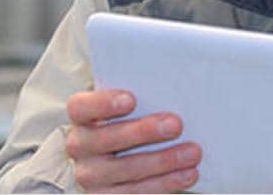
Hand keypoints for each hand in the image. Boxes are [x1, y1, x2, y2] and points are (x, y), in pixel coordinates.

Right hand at [64, 89, 201, 192]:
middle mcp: (80, 147)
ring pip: (125, 170)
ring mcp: (91, 176)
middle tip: (176, 125)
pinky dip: (165, 183)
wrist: (128, 160)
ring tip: (193, 152)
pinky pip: (136, 193)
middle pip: (105, 139)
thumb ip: (146, 98)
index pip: (80, 107)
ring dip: (163, 161)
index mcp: (82, 118)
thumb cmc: (134, 123)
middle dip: (144, 132)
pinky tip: (188, 174)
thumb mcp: (135, 109)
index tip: (132, 99)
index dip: (103, 103)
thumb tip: (178, 87)